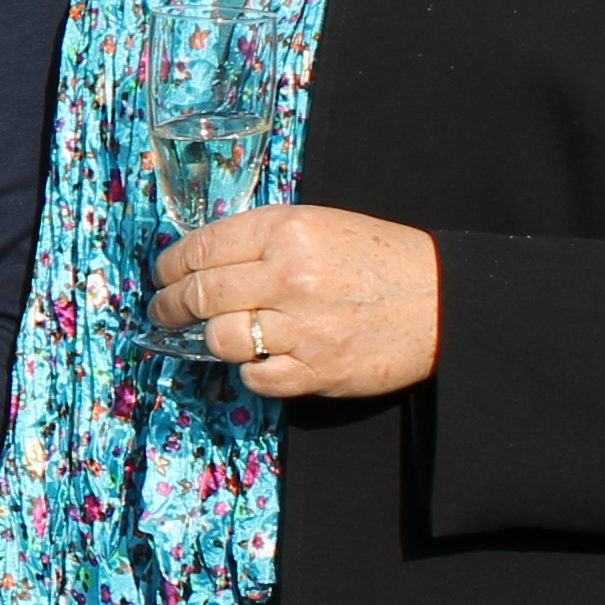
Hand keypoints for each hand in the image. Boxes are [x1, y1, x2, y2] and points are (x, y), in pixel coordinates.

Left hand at [151, 205, 440, 398]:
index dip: (169, 266)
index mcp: (287, 231)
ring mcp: (302, 327)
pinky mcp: (317, 371)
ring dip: (211, 340)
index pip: (201, 248)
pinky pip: (255, 378)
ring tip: (215, 335)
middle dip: (170, 305)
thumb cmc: (379, 260)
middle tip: (162, 311)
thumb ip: (262, 240)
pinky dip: (250, 372)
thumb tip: (201, 261)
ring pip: (220, 339)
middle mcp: (289, 276)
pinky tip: (260, 360)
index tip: (161, 276)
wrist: (443, 301)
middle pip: (201, 295)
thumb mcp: (319, 227)